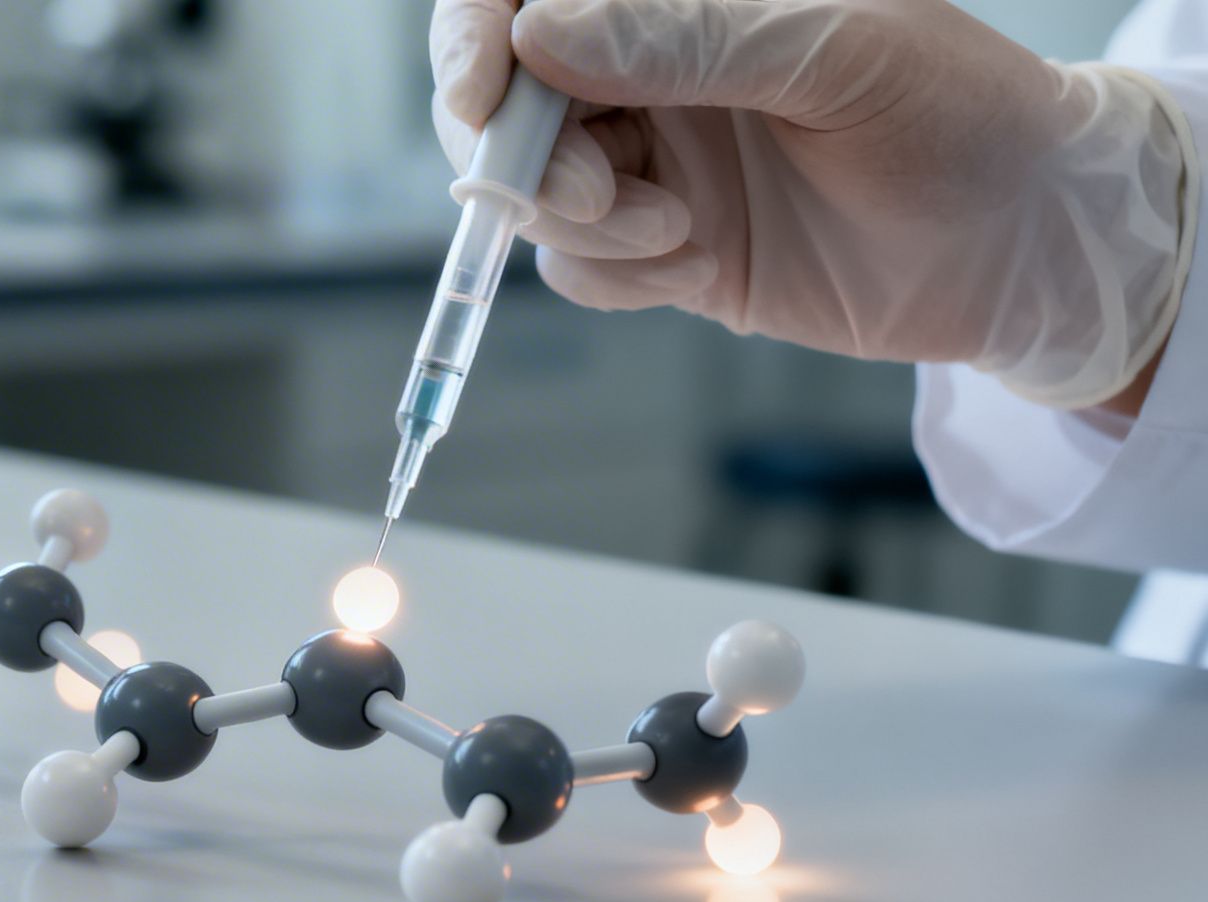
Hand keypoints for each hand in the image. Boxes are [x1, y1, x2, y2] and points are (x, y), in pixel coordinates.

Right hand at [431, 0, 1192, 409]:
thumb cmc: (958, 111)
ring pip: (534, 191)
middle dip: (521, 154)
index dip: (476, 40)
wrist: (1027, 245)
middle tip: (582, 195)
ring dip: (581, 223)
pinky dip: (618, 273)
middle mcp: (652, 71)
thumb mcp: (831, 51)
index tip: (479, 98)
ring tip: (673, 234)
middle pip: (506, 99)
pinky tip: (696, 262)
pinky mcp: (664, 248)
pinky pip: (579, 266)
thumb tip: (536, 34)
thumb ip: (683, 38)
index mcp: (686, 0)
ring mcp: (654, 159)